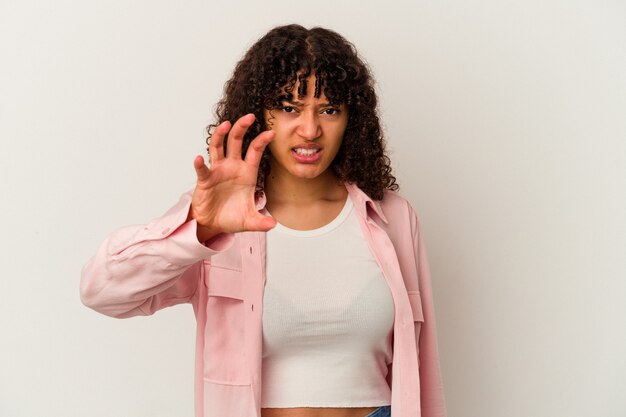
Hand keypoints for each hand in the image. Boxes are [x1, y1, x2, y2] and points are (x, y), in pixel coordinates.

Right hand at [187, 114, 275, 240]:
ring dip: (221, 135)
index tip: (272, 132)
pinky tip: (198, 159)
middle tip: (250, 116)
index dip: (262, 141)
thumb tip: (273, 225)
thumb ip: (261, 222)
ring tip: (225, 124)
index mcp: (247, 173)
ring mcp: (218, 171)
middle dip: (242, 128)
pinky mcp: (205, 180)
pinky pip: (203, 169)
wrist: (213, 224)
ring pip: (219, 147)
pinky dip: (200, 164)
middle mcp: (233, 167)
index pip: (255, 151)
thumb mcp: (250, 221)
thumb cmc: (232, 217)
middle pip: (237, 141)